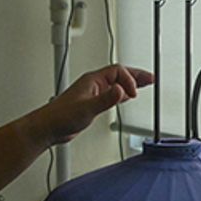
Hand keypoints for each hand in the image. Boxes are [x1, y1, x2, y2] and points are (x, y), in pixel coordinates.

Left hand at [32, 64, 152, 147]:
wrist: (49, 127)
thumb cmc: (61, 116)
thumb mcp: (87, 109)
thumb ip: (105, 100)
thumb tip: (120, 91)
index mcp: (93, 80)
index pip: (117, 72)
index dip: (128, 81)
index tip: (132, 95)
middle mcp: (94, 84)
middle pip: (120, 74)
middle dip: (136, 76)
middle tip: (152, 78)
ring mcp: (93, 93)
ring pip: (117, 83)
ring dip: (131, 83)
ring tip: (146, 84)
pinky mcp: (92, 103)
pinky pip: (112, 94)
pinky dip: (123, 94)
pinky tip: (127, 98)